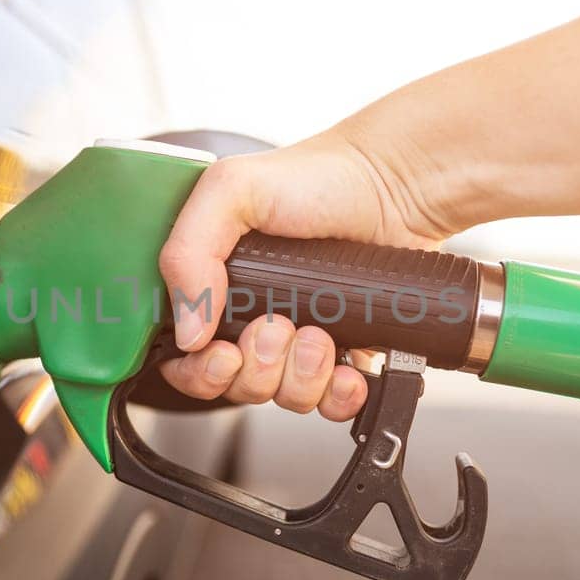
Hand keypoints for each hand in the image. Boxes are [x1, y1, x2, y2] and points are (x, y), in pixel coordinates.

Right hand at [157, 124, 453, 419]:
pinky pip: (331, 402)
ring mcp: (299, 340)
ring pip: (283, 396)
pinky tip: (347, 368)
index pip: (184, 358)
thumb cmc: (315, 177)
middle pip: (235, 385)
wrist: (394, 186)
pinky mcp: (344, 354)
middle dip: (257, 367)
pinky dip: (339, 395)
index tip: (224, 354)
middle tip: (278, 327)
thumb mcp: (230, 190)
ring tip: (321, 334)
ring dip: (301, 376)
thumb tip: (186, 331)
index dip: (200, 371)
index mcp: (213, 286)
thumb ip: (188, 252)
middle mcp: (251, 318)